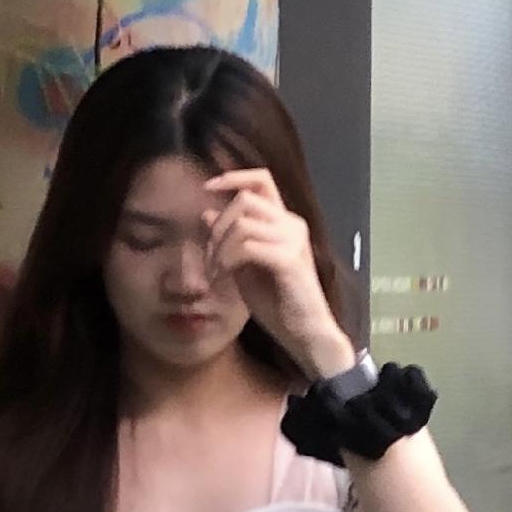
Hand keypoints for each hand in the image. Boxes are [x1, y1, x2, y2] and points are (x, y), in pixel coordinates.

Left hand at [202, 169, 354, 379]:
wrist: (304, 334)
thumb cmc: (278, 304)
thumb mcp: (245, 267)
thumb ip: (230, 240)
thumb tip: (207, 213)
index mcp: (283, 222)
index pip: (262, 180)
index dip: (233, 177)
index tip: (207, 188)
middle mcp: (291, 225)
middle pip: (245, 199)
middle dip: (218, 227)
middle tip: (209, 259)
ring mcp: (292, 240)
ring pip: (242, 223)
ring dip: (219, 248)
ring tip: (215, 273)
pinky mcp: (289, 260)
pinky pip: (247, 246)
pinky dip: (227, 260)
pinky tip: (223, 277)